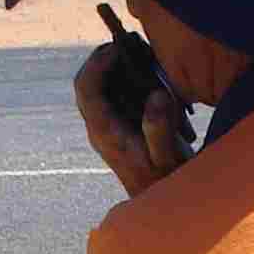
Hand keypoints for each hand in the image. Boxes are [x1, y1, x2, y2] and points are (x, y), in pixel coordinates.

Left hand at [73, 42, 193, 197]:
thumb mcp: (168, 157)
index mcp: (104, 131)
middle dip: (107, 58)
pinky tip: (151, 77)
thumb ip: (160, 128)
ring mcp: (107, 127)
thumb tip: (156, 96)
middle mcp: (99, 127)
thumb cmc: (167, 182)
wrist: (164, 208)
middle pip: (88, 82)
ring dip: (118, 68)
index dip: (98, 61)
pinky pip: (115, 94)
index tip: (122, 47)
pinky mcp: (119, 127)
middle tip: (135, 46)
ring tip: (145, 57)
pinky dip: (128, 80)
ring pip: (101, 86)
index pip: (85, 87)